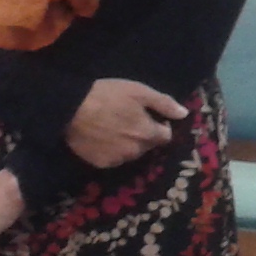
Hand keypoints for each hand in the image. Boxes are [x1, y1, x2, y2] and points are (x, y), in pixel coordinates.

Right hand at [67, 78, 186, 168]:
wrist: (70, 108)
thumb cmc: (107, 95)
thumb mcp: (139, 92)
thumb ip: (164, 104)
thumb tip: (184, 114)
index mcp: (147, 134)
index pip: (165, 136)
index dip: (160, 126)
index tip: (150, 116)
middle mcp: (135, 151)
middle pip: (148, 146)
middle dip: (144, 135)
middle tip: (129, 120)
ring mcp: (117, 160)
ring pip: (131, 153)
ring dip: (128, 144)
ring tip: (114, 128)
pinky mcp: (100, 164)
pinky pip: (113, 159)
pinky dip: (112, 151)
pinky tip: (102, 138)